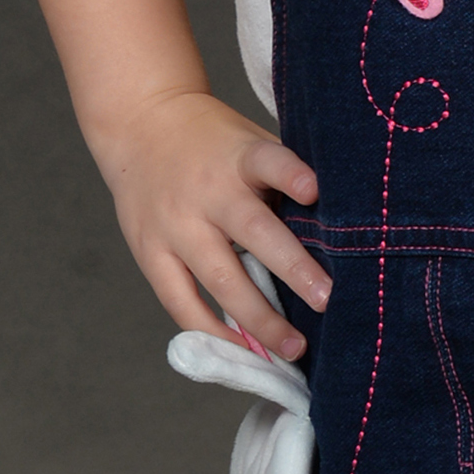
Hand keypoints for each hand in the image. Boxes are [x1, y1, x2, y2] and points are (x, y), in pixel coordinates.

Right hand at [98, 86, 331, 358]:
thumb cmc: (213, 143)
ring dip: (259, 319)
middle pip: (253, 232)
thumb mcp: (249, 141)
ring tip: (293, 348)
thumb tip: (334, 228)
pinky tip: (243, 349)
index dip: (292, 175)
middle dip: (293, 269)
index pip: (268, 161)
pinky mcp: (149, 252)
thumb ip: (281, 178)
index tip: (316, 191)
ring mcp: (174, 225)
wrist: (140, 124)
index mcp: (239, 157)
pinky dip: (213, 329)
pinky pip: (180, 301)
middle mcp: (207, 192)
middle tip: (328, 300)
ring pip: (220, 279)